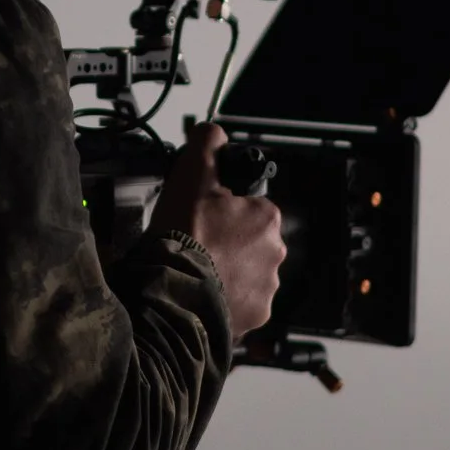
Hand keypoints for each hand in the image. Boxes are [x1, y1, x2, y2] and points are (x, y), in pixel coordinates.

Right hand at [148, 123, 284, 337]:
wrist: (174, 295)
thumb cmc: (184, 237)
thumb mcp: (191, 174)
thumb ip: (207, 144)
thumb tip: (214, 133)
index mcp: (267, 218)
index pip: (248, 205)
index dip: (221, 208)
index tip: (202, 215)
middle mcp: (274, 253)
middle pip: (248, 240)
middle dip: (226, 241)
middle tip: (195, 243)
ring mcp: (265, 288)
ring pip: (245, 272)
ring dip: (226, 270)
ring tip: (196, 269)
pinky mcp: (254, 316)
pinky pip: (240, 302)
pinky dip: (224, 298)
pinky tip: (202, 291)